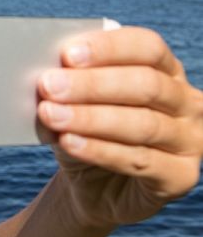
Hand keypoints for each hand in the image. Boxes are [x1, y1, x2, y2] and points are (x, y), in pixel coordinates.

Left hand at [36, 26, 202, 228]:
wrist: (92, 188)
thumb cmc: (86, 133)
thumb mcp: (75, 104)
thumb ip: (70, 82)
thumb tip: (48, 67)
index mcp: (166, 70)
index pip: (148, 48)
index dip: (109, 48)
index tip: (68, 54)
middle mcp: (186, 102)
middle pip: (146, 84)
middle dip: (92, 84)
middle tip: (48, 85)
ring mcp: (190, 140)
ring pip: (143, 124)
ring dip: (90, 118)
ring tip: (50, 114)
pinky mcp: (181, 176)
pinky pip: (139, 160)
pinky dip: (99, 149)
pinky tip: (68, 142)